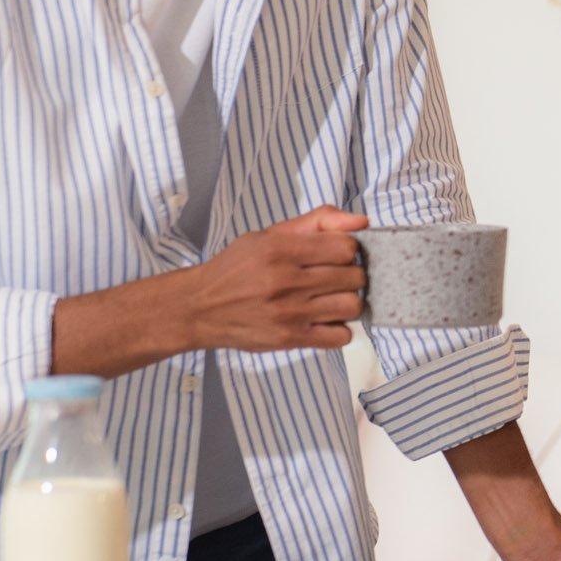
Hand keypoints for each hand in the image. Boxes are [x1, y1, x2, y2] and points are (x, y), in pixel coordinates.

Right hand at [183, 205, 369, 351]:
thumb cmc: (237, 268)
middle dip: (350, 274)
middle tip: (334, 277)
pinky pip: (340, 337)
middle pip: (353, 277)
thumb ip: (317, 222)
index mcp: (279, 249)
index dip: (347, 249)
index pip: (346, 247)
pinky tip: (324, 319)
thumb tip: (361, 221)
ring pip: (351, 306)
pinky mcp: (289, 339)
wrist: (198, 308)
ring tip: (331, 298)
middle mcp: (284, 281)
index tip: (336, 254)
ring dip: (347, 301)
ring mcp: (288, 313)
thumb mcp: (269, 234)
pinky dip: (339, 329)